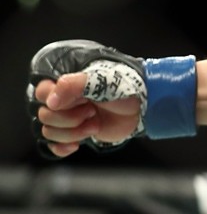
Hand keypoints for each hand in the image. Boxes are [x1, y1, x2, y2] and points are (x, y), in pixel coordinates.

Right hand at [27, 40, 146, 157]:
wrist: (141, 108)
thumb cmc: (123, 89)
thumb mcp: (100, 81)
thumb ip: (73, 86)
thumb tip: (51, 101)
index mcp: (67, 85)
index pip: (42, 92)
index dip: (54, 101)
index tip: (77, 101)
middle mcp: (65, 102)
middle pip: (45, 116)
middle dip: (69, 118)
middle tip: (92, 111)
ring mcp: (69, 119)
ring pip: (49, 132)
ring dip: (72, 132)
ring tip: (94, 124)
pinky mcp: (76, 134)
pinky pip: (54, 146)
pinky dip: (63, 148)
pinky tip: (77, 145)